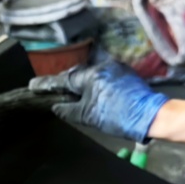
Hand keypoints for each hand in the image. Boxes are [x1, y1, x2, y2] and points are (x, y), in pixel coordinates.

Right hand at [29, 61, 168, 141]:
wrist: (151, 115)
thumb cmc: (119, 117)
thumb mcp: (89, 116)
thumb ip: (69, 110)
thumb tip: (56, 107)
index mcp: (91, 76)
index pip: (63, 80)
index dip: (47, 85)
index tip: (33, 86)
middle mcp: (102, 66)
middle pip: (76, 74)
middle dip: (65, 84)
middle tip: (53, 92)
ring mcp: (115, 68)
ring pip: (90, 75)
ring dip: (81, 85)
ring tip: (73, 96)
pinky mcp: (124, 73)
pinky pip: (102, 76)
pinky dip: (94, 84)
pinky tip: (93, 94)